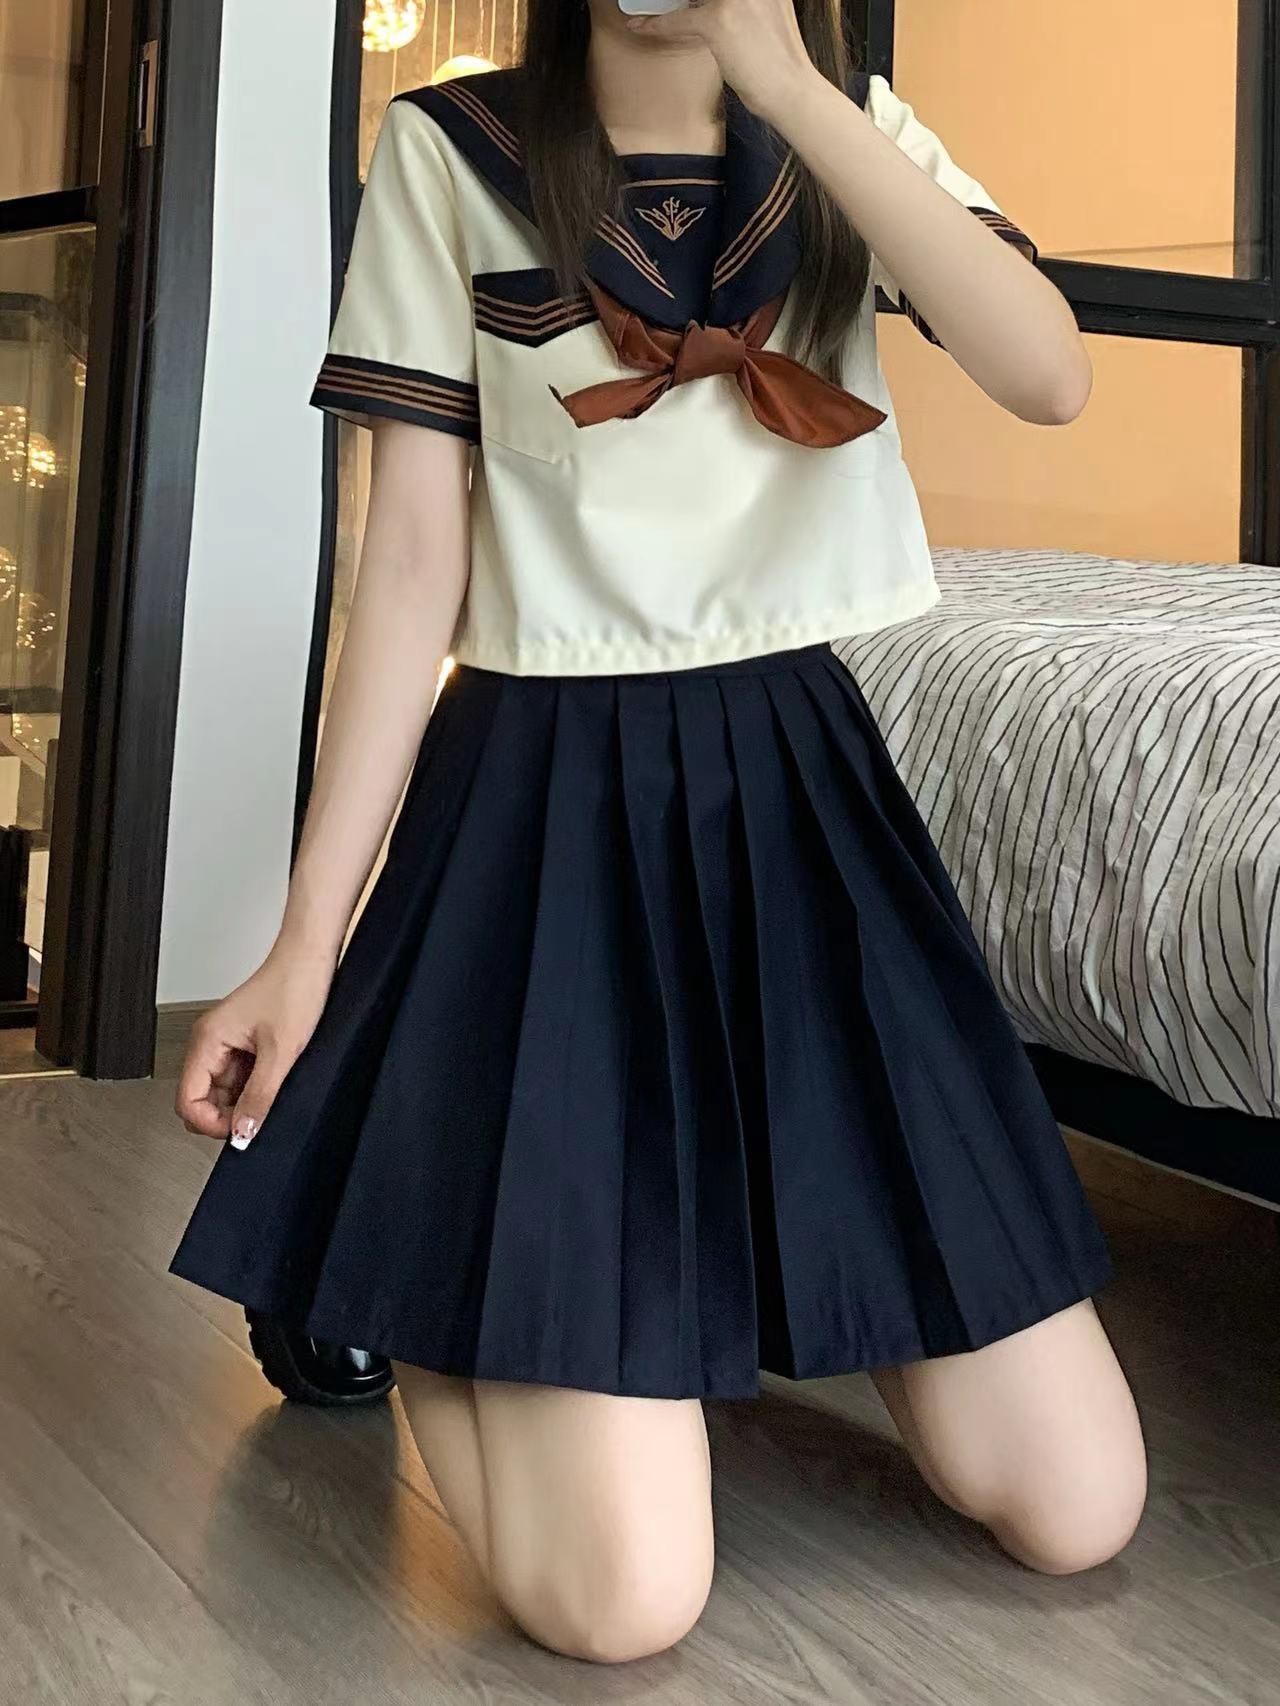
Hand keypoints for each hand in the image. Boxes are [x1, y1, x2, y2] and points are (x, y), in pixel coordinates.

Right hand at [174, 945, 335, 1145]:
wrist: (311, 958)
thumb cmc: (293, 987)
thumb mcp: (281, 1051)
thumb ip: (260, 1096)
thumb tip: (242, 1133)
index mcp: (206, 1041)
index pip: (187, 1101)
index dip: (210, 1123)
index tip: (241, 1129)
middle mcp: (210, 1043)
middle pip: (201, 1100)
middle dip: (226, 1116)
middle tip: (258, 1117)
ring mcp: (227, 1044)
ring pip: (223, 1092)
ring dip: (243, 1102)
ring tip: (272, 1093)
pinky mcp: (244, 1044)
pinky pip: (240, 1079)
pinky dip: (254, 1089)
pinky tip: (275, 1083)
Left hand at [624, 0, 819, 120]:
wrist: (791, 89)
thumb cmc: (778, 59)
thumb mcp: (766, 12)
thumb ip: (743, 0)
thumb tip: (700, 1)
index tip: (690, 2)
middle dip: (688, 0)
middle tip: (679, 9)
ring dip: (671, 3)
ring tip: (655, 6)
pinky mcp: (719, 20)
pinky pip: (679, 19)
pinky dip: (657, 24)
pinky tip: (641, 25)